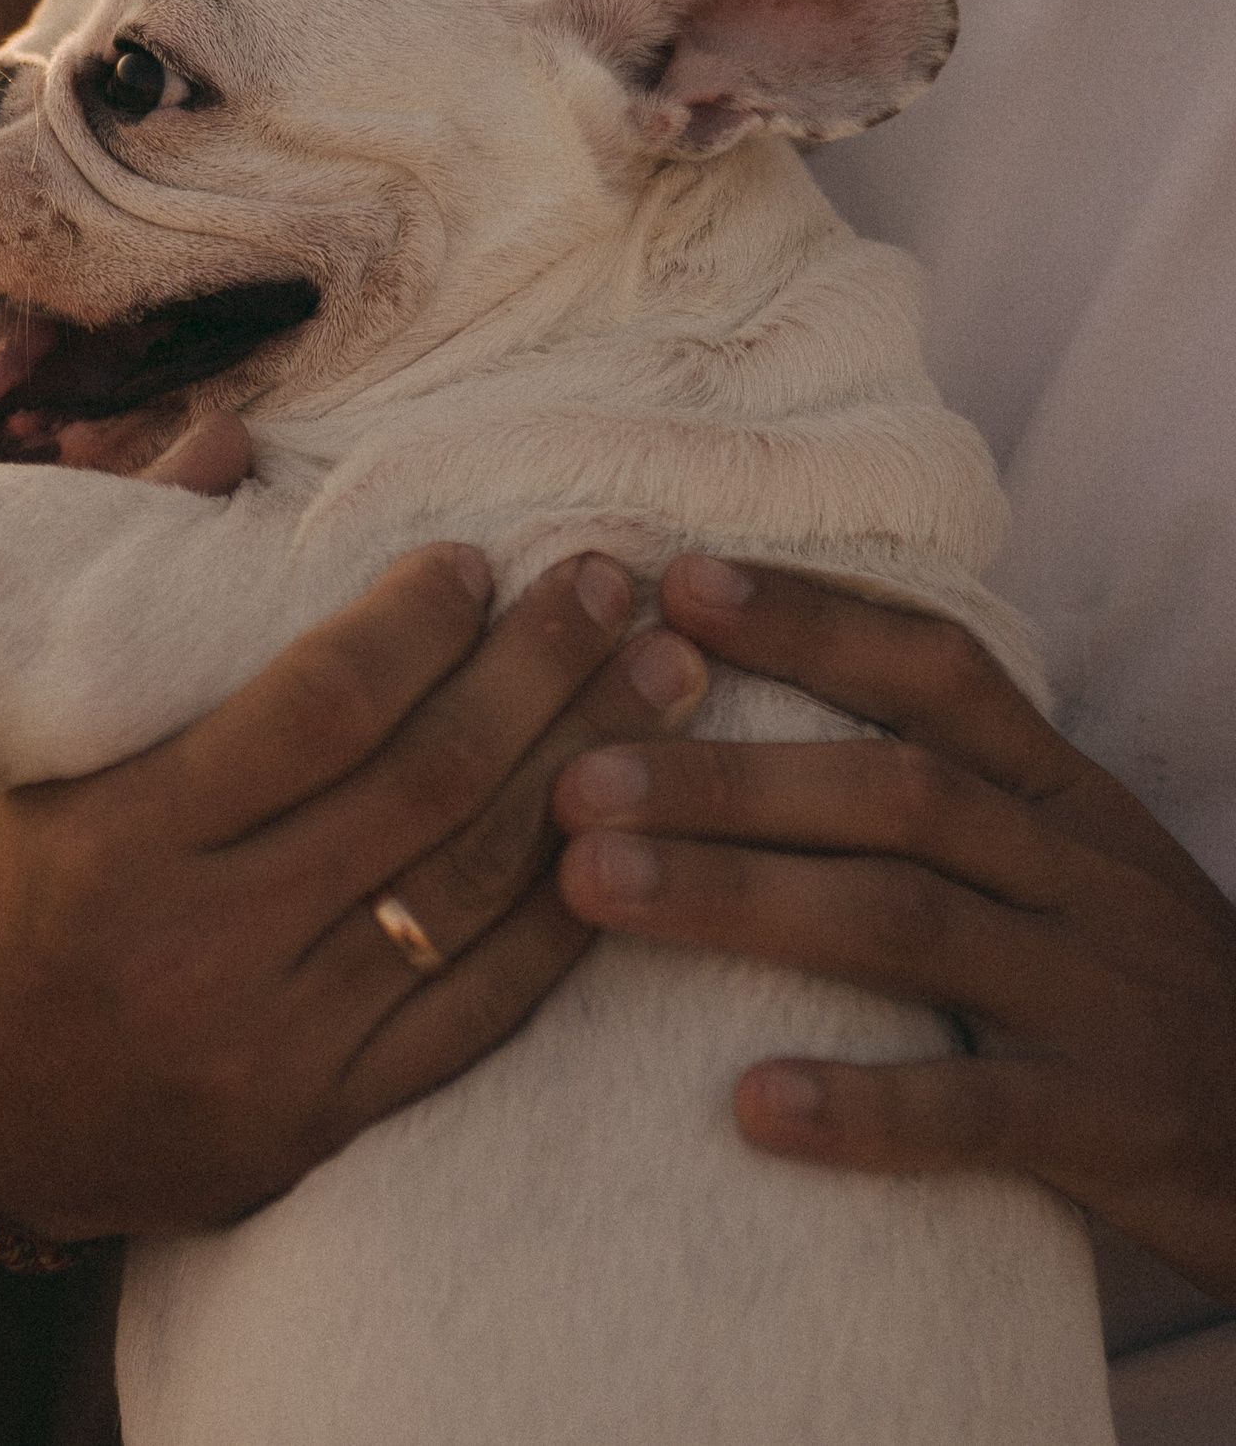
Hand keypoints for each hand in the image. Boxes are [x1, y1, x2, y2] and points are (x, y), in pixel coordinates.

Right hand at [0, 547, 707, 1241]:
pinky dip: (564, 916)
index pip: (315, 709)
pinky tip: (628, 830)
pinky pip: (480, 1014)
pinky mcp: (329, 1121)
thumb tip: (233, 435)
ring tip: (665, 682)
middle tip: (613, 587)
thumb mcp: (22, 729)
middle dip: (536, 675)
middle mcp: (205, 943)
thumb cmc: (2, 887)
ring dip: (582, 773)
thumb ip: (123, 570)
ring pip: (470, 896)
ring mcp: (275, 1045)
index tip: (474, 559)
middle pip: (420, 790)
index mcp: (125, 833)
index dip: (414, 626)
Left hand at [552, 557, 1235, 1300]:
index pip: (935, 671)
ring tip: (593, 885)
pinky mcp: (1114, 1126)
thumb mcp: (1067, 863)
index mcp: (1064, 795)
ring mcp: (1099, 997)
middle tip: (569, 772)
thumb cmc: (1141, 990)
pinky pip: (982, 1110)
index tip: (672, 582)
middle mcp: (1080, 873)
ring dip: (739, 897)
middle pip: (893, 791)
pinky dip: (865, 1104)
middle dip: (722, 773)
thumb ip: (940, 792)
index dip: (809, 618)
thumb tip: (735, 714)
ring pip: (908, 924)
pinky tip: (750, 1104)